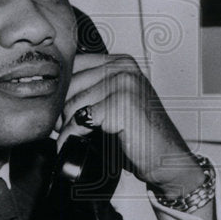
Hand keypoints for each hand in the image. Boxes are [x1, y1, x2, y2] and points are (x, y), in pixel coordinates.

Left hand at [56, 52, 205, 202]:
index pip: (75, 65)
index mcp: (122, 62)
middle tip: (62, 128)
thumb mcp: (115, 102)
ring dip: (65, 125)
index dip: (62, 89)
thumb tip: (54, 95)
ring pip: (73, 103)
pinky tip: (74, 143)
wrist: (166, 157)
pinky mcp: (121, 105)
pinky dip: (72, 136)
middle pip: (70, 84)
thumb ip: (92, 89)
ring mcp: (124, 85)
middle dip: (61, 110)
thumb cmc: (141, 133)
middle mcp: (124, 68)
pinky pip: (80, 120)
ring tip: (70, 136)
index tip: (59, 110)